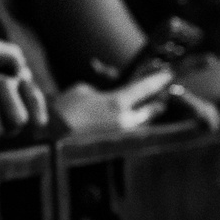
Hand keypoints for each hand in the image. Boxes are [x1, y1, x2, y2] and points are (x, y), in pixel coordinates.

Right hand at [53, 67, 176, 134]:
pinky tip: (117, 121)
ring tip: (136, 109)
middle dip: (156, 103)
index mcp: (117, 102)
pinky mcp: (113, 144)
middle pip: (151, 110)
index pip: (145, 87)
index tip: (168, 75)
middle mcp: (125, 120)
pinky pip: (126, 132)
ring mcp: (120, 135)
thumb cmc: (64, 109)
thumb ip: (103, 90)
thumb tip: (111, 96)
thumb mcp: (83, 90)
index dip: (158, 80)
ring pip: (139, 123)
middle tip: (159, 98)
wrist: (51, 135)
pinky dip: (125, 124)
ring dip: (140, 115)